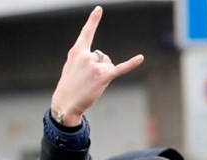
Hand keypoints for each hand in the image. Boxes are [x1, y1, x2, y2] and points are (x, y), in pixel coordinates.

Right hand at [51, 6, 145, 126]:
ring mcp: (94, 66)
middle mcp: (86, 56)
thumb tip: (103, 61)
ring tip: (92, 84)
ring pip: (109, 66)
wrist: (65, 103)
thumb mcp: (72, 67)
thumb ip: (85, 58)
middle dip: (99, 69)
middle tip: (87, 80)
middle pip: (103, 57)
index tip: (99, 9)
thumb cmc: (69, 86)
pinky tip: (140, 58)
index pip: (87, 33)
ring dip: (104, 76)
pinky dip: (131, 63)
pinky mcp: (103, 77)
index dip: (93, 20)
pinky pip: (120, 68)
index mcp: (77, 51)